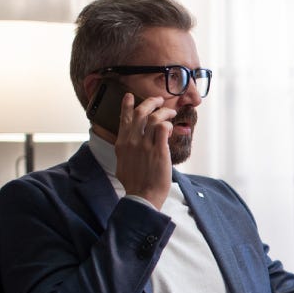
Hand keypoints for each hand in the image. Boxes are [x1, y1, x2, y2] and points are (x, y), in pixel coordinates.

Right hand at [114, 92, 175, 208]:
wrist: (142, 196)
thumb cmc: (134, 184)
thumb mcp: (122, 164)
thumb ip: (124, 152)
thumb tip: (126, 148)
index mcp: (122, 144)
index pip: (124, 119)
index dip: (127, 105)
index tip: (130, 96)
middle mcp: (132, 141)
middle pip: (141, 112)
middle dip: (151, 102)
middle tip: (159, 100)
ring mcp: (145, 145)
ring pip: (154, 118)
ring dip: (164, 112)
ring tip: (171, 112)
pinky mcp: (159, 150)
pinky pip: (164, 128)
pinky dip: (168, 124)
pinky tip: (172, 128)